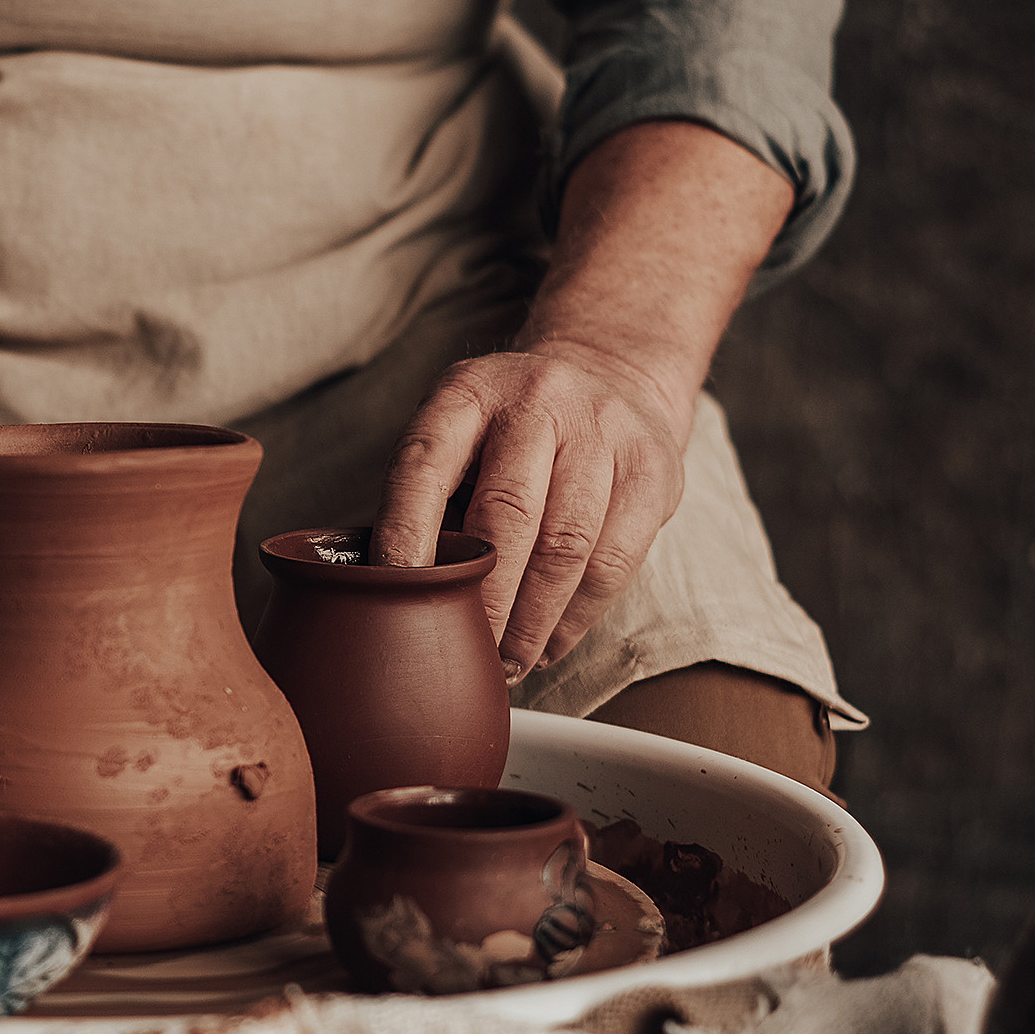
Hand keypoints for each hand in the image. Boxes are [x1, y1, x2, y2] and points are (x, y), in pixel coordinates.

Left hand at [371, 120, 795, 683]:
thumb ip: (424, 495)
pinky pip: (614, 562)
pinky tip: (549, 645)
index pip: (425, 467)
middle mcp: (537, 403)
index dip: (406, 536)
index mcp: (467, 392)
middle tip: (462, 654)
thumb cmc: (507, 428)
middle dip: (482, 600)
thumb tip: (381, 590)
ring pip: (567, 546)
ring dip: (532, 623)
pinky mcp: (653, 469)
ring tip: (506, 665)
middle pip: (507, 515)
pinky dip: (577, 617)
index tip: (394, 598)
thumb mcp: (456, 430)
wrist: (610, 368)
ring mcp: (602, 432)